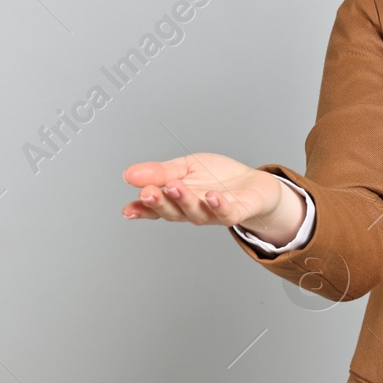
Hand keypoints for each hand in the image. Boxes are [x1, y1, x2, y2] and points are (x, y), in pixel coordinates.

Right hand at [121, 154, 295, 238]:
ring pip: (197, 213)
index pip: (156, 208)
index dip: (142, 210)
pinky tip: (212, 196)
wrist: (254, 183)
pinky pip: (228, 213)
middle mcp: (194, 211)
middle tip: (147, 193)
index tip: (128, 209)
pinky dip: (219, 206)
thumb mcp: (185, 168)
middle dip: (160, 202)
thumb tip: (129, 175)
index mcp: (178, 201)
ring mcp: (215, 214)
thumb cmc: (217, 178)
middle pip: (174, 211)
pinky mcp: (238, 211)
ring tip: (175, 187)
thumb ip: (160, 172)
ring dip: (185, 201)